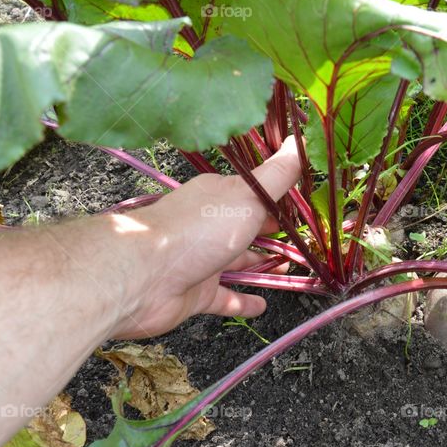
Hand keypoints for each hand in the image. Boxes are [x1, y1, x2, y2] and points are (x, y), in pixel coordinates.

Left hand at [112, 137, 300, 338]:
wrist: (143, 275)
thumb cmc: (198, 229)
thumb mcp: (248, 195)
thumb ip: (277, 174)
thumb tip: (297, 140)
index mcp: (218, 196)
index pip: (252, 193)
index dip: (277, 198)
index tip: (302, 205)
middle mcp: (208, 226)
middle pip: (244, 227)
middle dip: (270, 231)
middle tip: (300, 238)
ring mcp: (200, 260)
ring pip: (236, 262)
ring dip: (260, 265)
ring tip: (288, 269)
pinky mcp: (194, 293)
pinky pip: (224, 298)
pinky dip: (243, 302)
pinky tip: (262, 306)